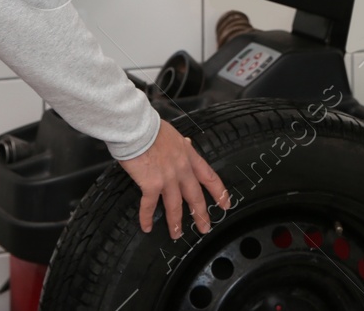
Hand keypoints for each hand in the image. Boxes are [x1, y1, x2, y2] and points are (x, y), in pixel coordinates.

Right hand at [117, 119, 231, 237]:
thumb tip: (188, 143)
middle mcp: (182, 170)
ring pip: (175, 206)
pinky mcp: (151, 185)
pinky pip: (150, 206)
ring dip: (176, 223)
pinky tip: (147, 227)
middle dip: (201, 214)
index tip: (226, 204)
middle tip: (204, 228)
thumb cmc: (151, 128)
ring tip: (176, 234)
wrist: (137, 129)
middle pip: (195, 196)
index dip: (219, 192)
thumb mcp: (174, 134)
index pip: (209, 177)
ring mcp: (167, 179)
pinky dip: (147, 218)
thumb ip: (182, 144)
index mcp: (189, 156)